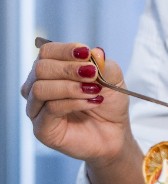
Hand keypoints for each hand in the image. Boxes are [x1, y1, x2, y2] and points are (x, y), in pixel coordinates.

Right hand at [22, 40, 131, 165]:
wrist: (114, 133)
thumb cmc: (108, 103)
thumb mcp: (112, 78)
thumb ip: (102, 64)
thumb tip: (95, 52)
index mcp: (51, 71)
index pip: (46, 52)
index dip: (65, 50)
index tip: (86, 52)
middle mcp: (38, 87)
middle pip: (40, 68)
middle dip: (68, 69)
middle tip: (92, 74)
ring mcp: (37, 109)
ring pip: (40, 89)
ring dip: (70, 87)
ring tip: (94, 91)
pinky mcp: (41, 129)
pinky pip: (50, 109)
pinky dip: (74, 102)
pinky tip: (92, 102)